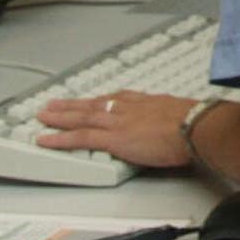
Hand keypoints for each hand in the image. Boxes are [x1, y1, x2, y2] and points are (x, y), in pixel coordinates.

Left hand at [37, 90, 199, 167]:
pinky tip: (45, 140)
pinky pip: (80, 138)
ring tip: (43, 116)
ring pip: (81, 117)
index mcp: (145, 102)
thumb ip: (172, 120)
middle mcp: (127, 108)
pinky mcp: (113, 139)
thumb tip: (176, 128)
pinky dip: (60, 138)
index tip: (89, 101)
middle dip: (71, 105)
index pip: (115, 99)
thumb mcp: (182, 114)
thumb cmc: (196, 122)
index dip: (98, 100)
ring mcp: (118, 122)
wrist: (197, 127)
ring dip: (60, 116)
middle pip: (93, 105)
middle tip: (53, 104)